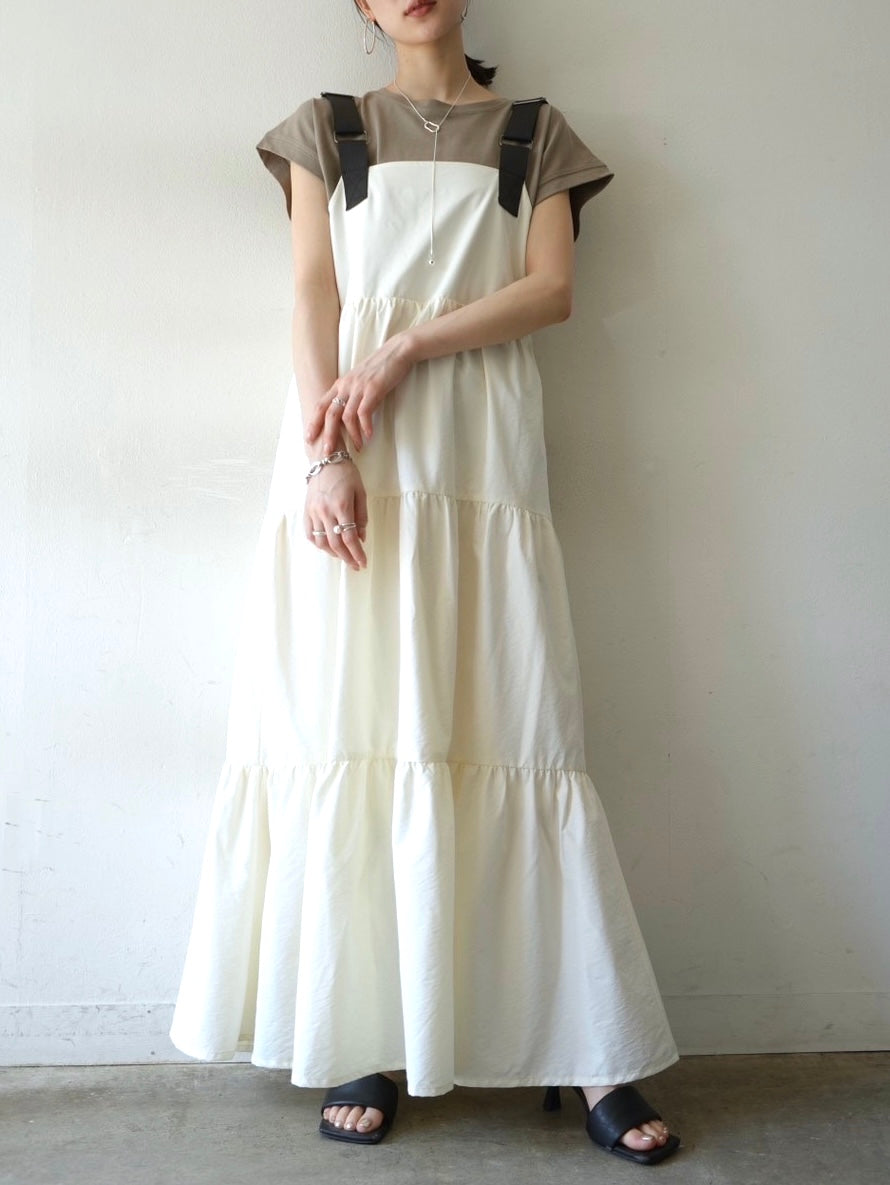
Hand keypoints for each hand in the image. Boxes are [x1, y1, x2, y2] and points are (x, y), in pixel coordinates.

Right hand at [304, 460, 367, 570]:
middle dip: (347, 558)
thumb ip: (361, 517)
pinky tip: (328, 547)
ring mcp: (313, 512)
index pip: (349, 538)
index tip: (363, 563)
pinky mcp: (306, 511)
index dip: (357, 553)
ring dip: (333, 553)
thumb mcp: (361, 493)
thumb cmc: (347, 474)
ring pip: (321, 542)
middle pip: (336, 544)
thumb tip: (361, 538)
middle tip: (355, 565)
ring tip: (343, 557)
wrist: (325, 459)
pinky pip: (310, 534)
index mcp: (342, 506)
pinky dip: (319, 544)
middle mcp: (325, 511)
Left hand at [305, 333, 414, 455]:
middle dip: (328, 435)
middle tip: (328, 453)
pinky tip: (369, 437)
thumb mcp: (360, 380)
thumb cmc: (381, 368)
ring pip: (347, 417)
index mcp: (340, 383)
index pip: (321, 405)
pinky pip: (364, 413)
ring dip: (352, 435)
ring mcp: (359, 387)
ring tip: (357, 448)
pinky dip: (366, 427)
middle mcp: (346, 385)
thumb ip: (352, 394)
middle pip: (330, 414)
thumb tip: (349, 414)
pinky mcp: (373, 389)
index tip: (309, 438)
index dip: (314, 422)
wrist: (398, 351)